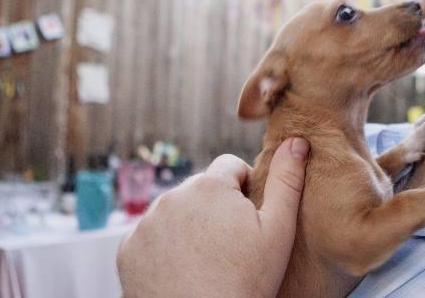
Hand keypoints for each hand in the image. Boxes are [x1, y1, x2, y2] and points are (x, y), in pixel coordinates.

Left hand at [117, 138, 309, 297]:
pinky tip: (183, 269)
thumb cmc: (245, 283)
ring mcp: (146, 223)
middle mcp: (171, 196)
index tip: (250, 219)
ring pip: (176, 211)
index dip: (245, 189)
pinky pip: (151, 236)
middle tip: (231, 244)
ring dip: (190, 224)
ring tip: (208, 259)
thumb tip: (296, 141)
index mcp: (209, 186)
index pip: (230, 166)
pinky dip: (165, 246)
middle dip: (216, 207)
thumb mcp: (278, 231)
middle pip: (202, 189)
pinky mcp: (128, 248)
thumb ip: (288, 181)